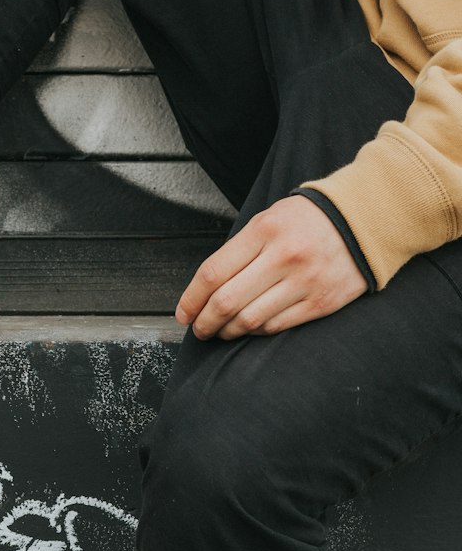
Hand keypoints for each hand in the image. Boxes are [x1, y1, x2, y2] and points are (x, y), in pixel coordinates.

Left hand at [176, 196, 368, 339]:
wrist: (367, 219)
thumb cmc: (309, 220)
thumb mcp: (270, 219)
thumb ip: (240, 250)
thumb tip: (206, 289)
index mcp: (265, 230)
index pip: (213, 273)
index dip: (191, 299)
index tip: (183, 313)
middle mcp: (284, 256)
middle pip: (226, 301)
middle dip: (204, 322)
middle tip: (198, 329)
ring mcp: (304, 281)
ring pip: (249, 320)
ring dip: (227, 331)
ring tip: (220, 331)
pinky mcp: (321, 302)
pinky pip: (276, 326)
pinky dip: (255, 331)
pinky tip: (249, 327)